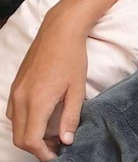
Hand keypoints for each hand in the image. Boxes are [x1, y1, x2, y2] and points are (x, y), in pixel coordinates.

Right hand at [6, 10, 87, 160]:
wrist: (59, 32)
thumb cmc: (72, 59)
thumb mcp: (77, 90)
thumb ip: (70, 117)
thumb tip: (66, 140)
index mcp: (37, 101)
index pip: (31, 140)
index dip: (43, 153)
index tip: (57, 155)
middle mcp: (21, 98)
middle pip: (20, 137)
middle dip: (37, 147)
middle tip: (56, 147)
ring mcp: (15, 92)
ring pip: (16, 126)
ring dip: (31, 135)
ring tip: (53, 134)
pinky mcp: (15, 86)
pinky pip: (15, 112)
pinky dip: (26, 122)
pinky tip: (44, 118)